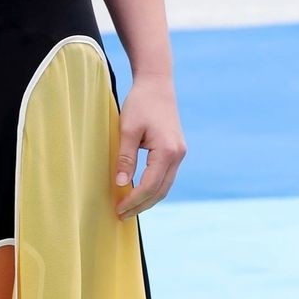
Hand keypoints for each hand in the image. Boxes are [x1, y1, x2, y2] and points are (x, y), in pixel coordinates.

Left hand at [113, 78, 185, 219]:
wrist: (157, 84)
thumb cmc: (140, 103)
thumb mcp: (127, 129)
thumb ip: (124, 157)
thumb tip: (120, 184)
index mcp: (167, 151)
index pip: (150, 186)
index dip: (134, 200)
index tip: (119, 209)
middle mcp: (177, 155)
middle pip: (160, 190)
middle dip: (141, 205)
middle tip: (121, 214)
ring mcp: (179, 153)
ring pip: (165, 185)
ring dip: (148, 199)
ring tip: (129, 207)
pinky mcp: (176, 150)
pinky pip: (166, 176)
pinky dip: (153, 187)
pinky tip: (139, 191)